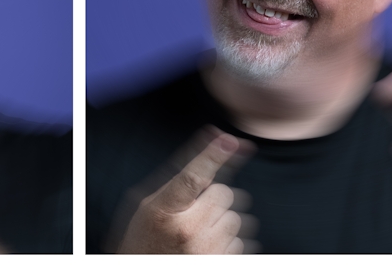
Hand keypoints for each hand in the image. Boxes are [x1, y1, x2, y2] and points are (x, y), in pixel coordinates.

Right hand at [116, 128, 255, 253]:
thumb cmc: (147, 235)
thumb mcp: (151, 202)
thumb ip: (181, 173)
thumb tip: (216, 135)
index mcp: (164, 212)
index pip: (192, 178)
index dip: (212, 156)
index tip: (229, 140)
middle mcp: (188, 233)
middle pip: (225, 194)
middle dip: (214, 197)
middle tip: (194, 209)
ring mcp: (208, 253)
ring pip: (238, 218)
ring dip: (223, 219)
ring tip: (199, 231)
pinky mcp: (225, 264)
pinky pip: (244, 242)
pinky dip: (229, 240)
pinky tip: (208, 246)